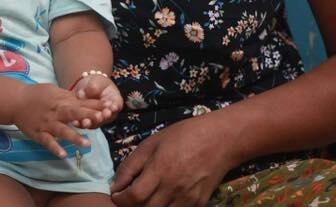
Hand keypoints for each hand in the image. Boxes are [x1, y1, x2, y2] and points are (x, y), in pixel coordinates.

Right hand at [11, 83, 107, 158]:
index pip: (81, 103)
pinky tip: (63, 154)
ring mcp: (47, 124)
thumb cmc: (37, 94)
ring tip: (87, 144)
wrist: (15, 101)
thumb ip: (70, 96)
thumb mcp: (55, 90)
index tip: (109, 108)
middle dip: (87, 117)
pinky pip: (47, 142)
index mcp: (61, 100)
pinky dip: (54, 148)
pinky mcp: (38, 133)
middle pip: (73, 114)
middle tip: (101, 121)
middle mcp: (55, 112)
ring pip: (62, 130)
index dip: (94, 106)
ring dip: (74, 136)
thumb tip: (86, 98)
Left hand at [71, 74, 122, 127]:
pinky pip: (84, 124)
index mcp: (114, 101)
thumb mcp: (97, 81)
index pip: (116, 104)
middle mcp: (108, 113)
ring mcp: (98, 119)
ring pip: (95, 123)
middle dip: (103, 117)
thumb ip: (93, 86)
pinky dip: (79, 124)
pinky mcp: (88, 121)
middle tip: (100, 116)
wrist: (86, 88)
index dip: (115, 107)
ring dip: (90, 123)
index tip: (112, 108)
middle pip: (107, 117)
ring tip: (85, 122)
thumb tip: (82, 94)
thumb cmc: (96, 83)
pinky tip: (75, 122)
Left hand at [110, 113, 236, 206]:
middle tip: (128, 198)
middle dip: (132, 206)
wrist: (220, 140)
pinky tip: (162, 199)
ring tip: (144, 198)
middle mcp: (174, 188)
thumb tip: (115, 185)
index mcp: (160, 170)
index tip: (116, 194)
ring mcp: (188, 199)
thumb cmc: (183, 136)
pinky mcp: (198, 205)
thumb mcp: (152, 143)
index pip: (134, 197)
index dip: (121, 199)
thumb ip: (131, 165)